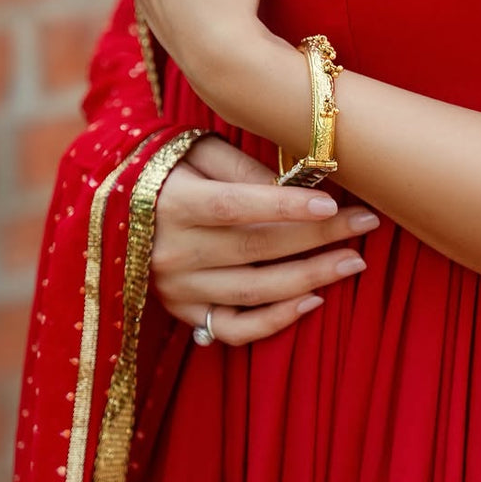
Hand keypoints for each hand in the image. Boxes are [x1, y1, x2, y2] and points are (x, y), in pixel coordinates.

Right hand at [152, 135, 378, 345]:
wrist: (113, 209)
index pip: (235, 206)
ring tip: (354, 261)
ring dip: (311, 278)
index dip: (284, 207)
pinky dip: (275, 321)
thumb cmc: (169, 169)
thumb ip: (242, 167)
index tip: (333, 202)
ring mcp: (177, 289)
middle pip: (255, 248)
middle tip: (367, 224)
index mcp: (174, 203)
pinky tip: (313, 300)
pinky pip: (233, 329)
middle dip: (319, 237)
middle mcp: (172, 251)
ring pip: (254, 291)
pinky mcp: (182, 313)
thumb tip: (297, 186)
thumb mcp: (197, 152)